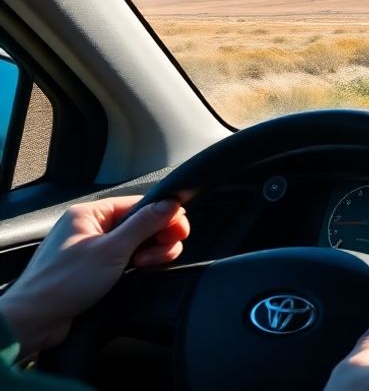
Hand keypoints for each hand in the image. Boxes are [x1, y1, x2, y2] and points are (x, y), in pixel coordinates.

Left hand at [0, 196, 189, 354]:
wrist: (33, 320)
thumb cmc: (63, 284)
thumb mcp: (111, 250)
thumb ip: (144, 224)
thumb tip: (170, 203)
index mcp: (90, 213)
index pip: (140, 204)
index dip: (164, 217)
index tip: (180, 232)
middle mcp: (90, 226)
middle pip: (141, 222)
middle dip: (157, 238)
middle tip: (160, 255)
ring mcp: (92, 247)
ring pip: (136, 241)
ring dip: (149, 253)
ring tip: (143, 267)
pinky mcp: (95, 267)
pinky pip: (126, 257)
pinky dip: (137, 264)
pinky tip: (137, 273)